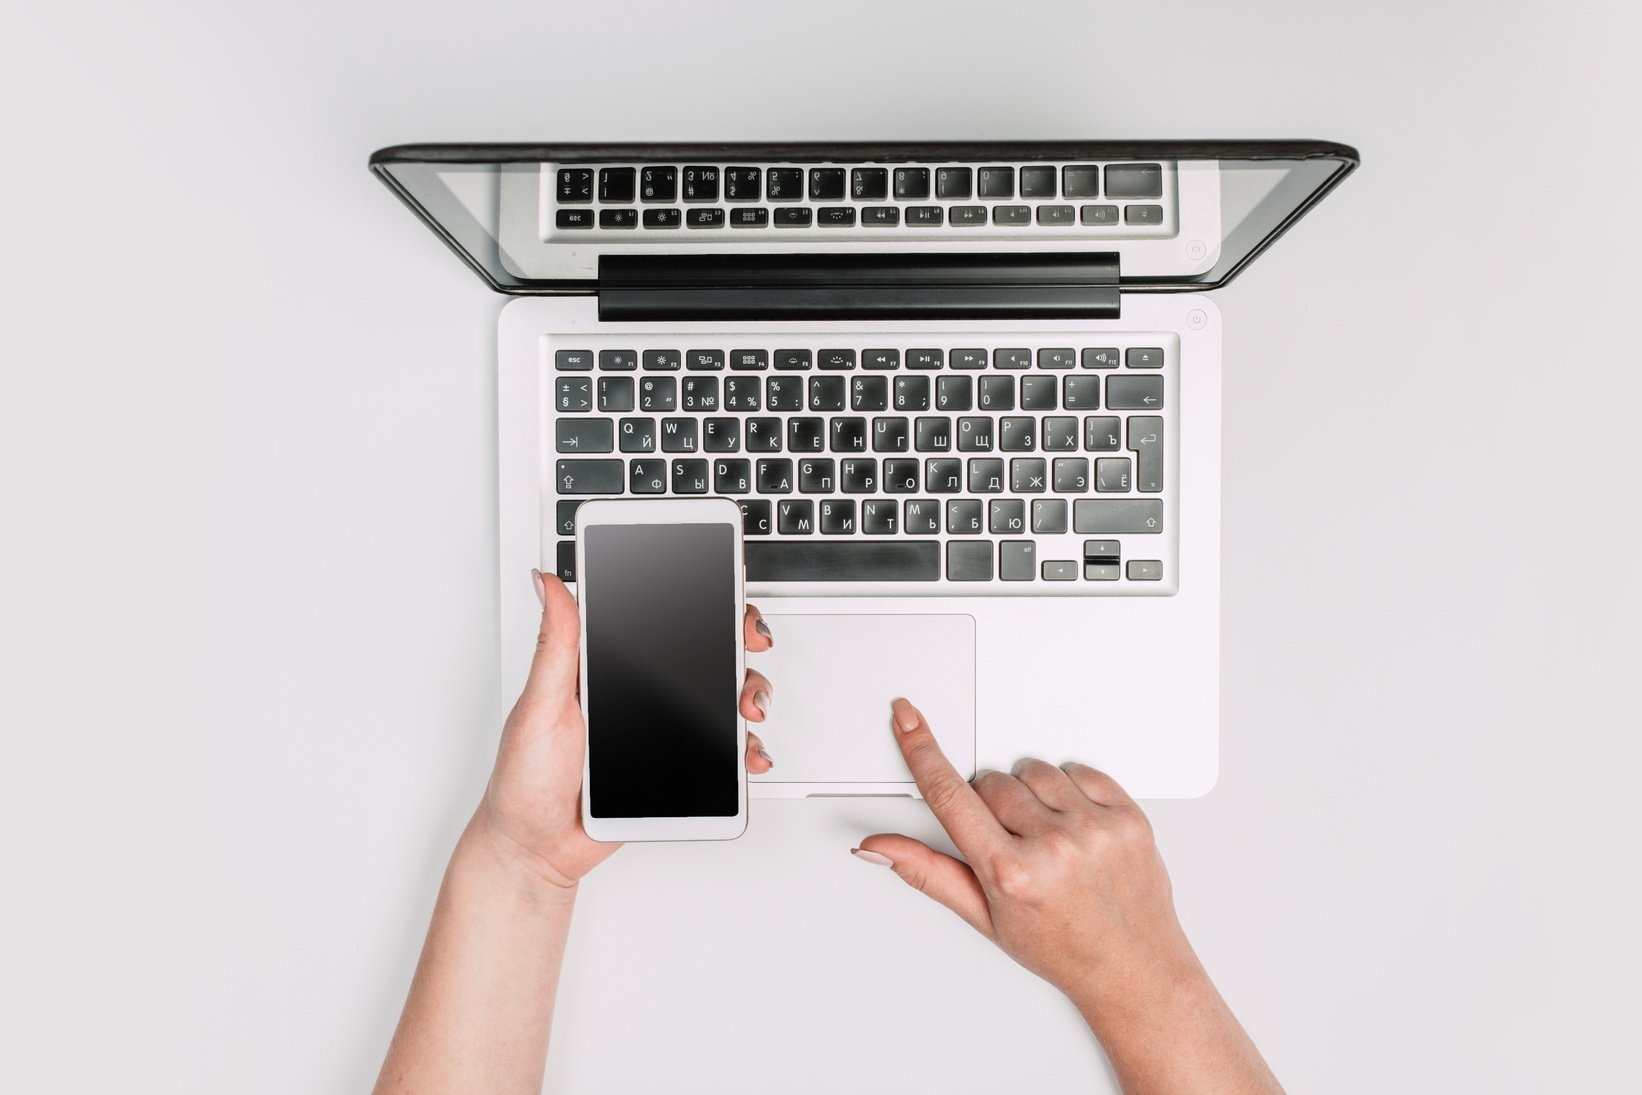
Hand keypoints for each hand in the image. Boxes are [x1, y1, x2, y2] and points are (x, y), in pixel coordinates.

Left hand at [472, 570, 775, 892]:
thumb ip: (555, 644)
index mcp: (604, 667)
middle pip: (703, 653)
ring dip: (748, 693)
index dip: (697, 600)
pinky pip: (721, 753)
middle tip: (749, 644)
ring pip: (721, 698)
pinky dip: (745, 750)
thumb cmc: (525, 779)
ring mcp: (661, 730)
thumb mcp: (540, 705)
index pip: (659, 620)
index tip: (722, 593)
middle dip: (738, 641)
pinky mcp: (676, 767)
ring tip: (747, 708)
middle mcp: (637, 694)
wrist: (536, 850)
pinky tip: (747, 753)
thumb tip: (547, 584)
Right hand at [853, 700, 1202, 1015]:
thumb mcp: (984, 916)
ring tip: (1048, 839)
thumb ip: (927, 871)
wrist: (1134, 970)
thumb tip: (877, 849)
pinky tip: (1075, 827)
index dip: (921, 750)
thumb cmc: (1060, 947)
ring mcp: (1095, 829)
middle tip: (1012, 844)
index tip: (907, 718)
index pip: (949, 795)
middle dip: (991, 805)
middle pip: (992, 782)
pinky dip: (1071, 791)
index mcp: (1010, 873)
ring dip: (1031, 795)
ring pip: (1033, 770)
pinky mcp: (1128, 816)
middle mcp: (1053, 847)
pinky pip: (1080, 770)